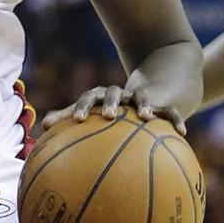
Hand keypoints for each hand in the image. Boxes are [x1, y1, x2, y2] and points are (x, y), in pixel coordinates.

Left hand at [42, 84, 187, 135]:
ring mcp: (142, 98)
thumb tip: (41, 129)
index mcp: (102, 97)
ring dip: (143, 104)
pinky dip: (175, 120)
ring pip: (142, 97)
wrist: (149, 89)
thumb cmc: (114, 109)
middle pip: (114, 92)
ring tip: (145, 117)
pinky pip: (170, 111)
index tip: (77, 121)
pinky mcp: (162, 104)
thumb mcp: (94, 113)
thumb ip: (69, 119)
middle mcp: (122, 95)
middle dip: (111, 102)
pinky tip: (182, 133)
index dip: (81, 107)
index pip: (89, 97)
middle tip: (108, 116)